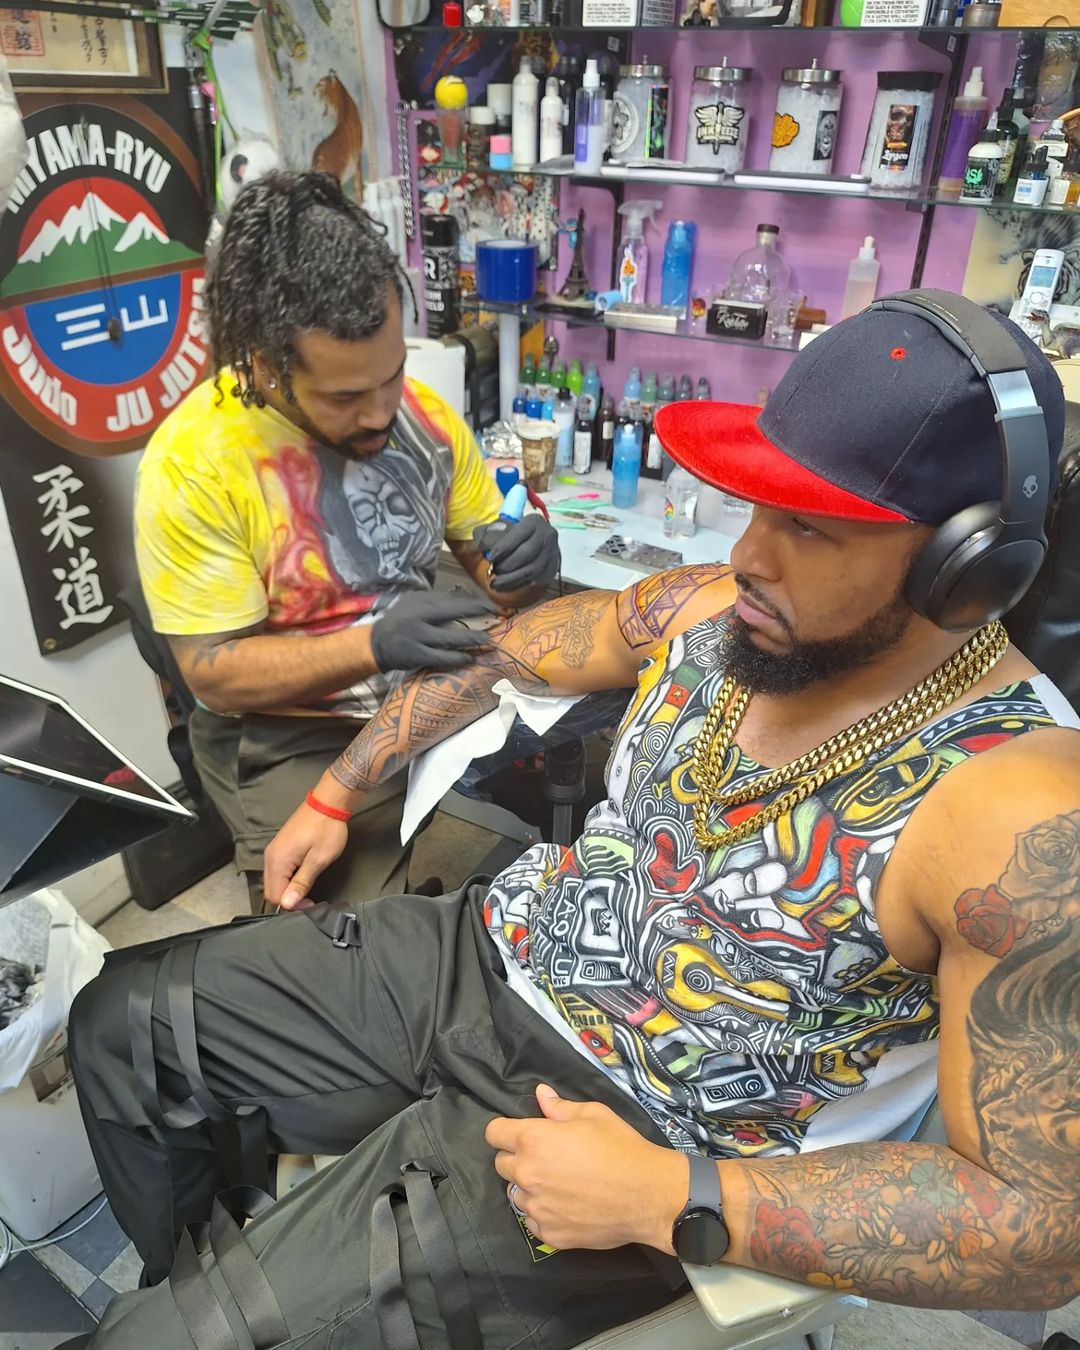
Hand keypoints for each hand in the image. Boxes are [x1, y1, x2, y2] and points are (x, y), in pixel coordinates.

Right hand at [263, 798, 348, 909]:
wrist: (327, 803)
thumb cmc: (326, 830)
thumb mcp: (318, 859)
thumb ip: (301, 882)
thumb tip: (287, 903)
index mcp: (277, 861)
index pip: (275, 896)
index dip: (293, 905)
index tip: (311, 904)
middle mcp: (269, 857)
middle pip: (271, 890)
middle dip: (289, 899)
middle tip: (311, 899)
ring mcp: (273, 851)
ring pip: (273, 881)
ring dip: (288, 889)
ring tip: (308, 889)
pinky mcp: (279, 847)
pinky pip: (277, 871)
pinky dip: (287, 879)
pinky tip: (302, 877)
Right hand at [370, 592, 494, 672]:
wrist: (377, 643)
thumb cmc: (400, 620)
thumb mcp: (414, 603)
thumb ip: (436, 601)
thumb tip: (466, 599)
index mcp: (421, 602)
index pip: (452, 600)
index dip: (474, 603)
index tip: (493, 606)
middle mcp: (419, 617)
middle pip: (453, 614)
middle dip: (477, 615)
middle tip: (497, 618)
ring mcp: (418, 637)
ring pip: (449, 637)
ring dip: (470, 639)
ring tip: (487, 641)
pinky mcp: (417, 655)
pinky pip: (441, 657)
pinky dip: (457, 657)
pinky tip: (470, 658)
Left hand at [473, 515, 559, 592]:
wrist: (535, 542)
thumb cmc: (514, 534)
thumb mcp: (502, 527)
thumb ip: (488, 532)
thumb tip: (483, 545)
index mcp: (534, 522)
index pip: (518, 535)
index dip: (503, 548)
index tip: (490, 558)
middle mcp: (547, 536)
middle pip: (526, 554)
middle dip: (506, 565)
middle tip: (493, 570)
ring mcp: (551, 554)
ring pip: (530, 571)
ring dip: (510, 580)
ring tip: (495, 583)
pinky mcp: (551, 570)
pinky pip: (534, 581)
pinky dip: (516, 585)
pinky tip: (505, 587)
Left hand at [484, 1084, 685, 1252]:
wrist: (647, 1194)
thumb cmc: (621, 1147)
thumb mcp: (593, 1114)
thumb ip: (559, 1107)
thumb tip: (540, 1094)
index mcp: (533, 1140)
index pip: (493, 1133)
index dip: (505, 1130)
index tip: (519, 1133)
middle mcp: (527, 1174)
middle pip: (501, 1164)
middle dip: (518, 1157)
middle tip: (546, 1157)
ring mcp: (537, 1208)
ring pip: (516, 1194)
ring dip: (529, 1187)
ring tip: (558, 1184)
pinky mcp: (549, 1234)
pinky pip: (532, 1221)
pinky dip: (543, 1213)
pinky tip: (565, 1206)